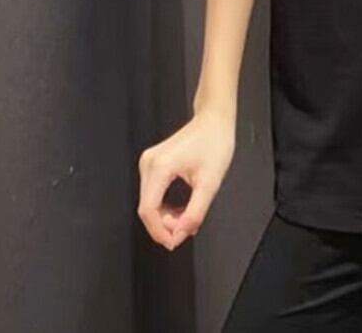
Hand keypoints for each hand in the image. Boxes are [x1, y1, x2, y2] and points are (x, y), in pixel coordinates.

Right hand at [137, 106, 234, 249]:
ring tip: (187, 219)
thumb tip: (181, 233)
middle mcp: (149, 163)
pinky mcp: (153, 163)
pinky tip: (180, 210)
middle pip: (146, 208)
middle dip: (164, 226)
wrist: (214, 120)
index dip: (159, 232)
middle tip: (185, 231)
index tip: (174, 242)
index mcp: (160, 166)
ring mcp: (149, 162)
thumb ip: (195, 212)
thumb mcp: (210, 182)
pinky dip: (164, 206)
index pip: (148, 210)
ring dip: (165, 217)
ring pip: (148, 202)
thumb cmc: (215, 142)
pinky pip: (152, 193)